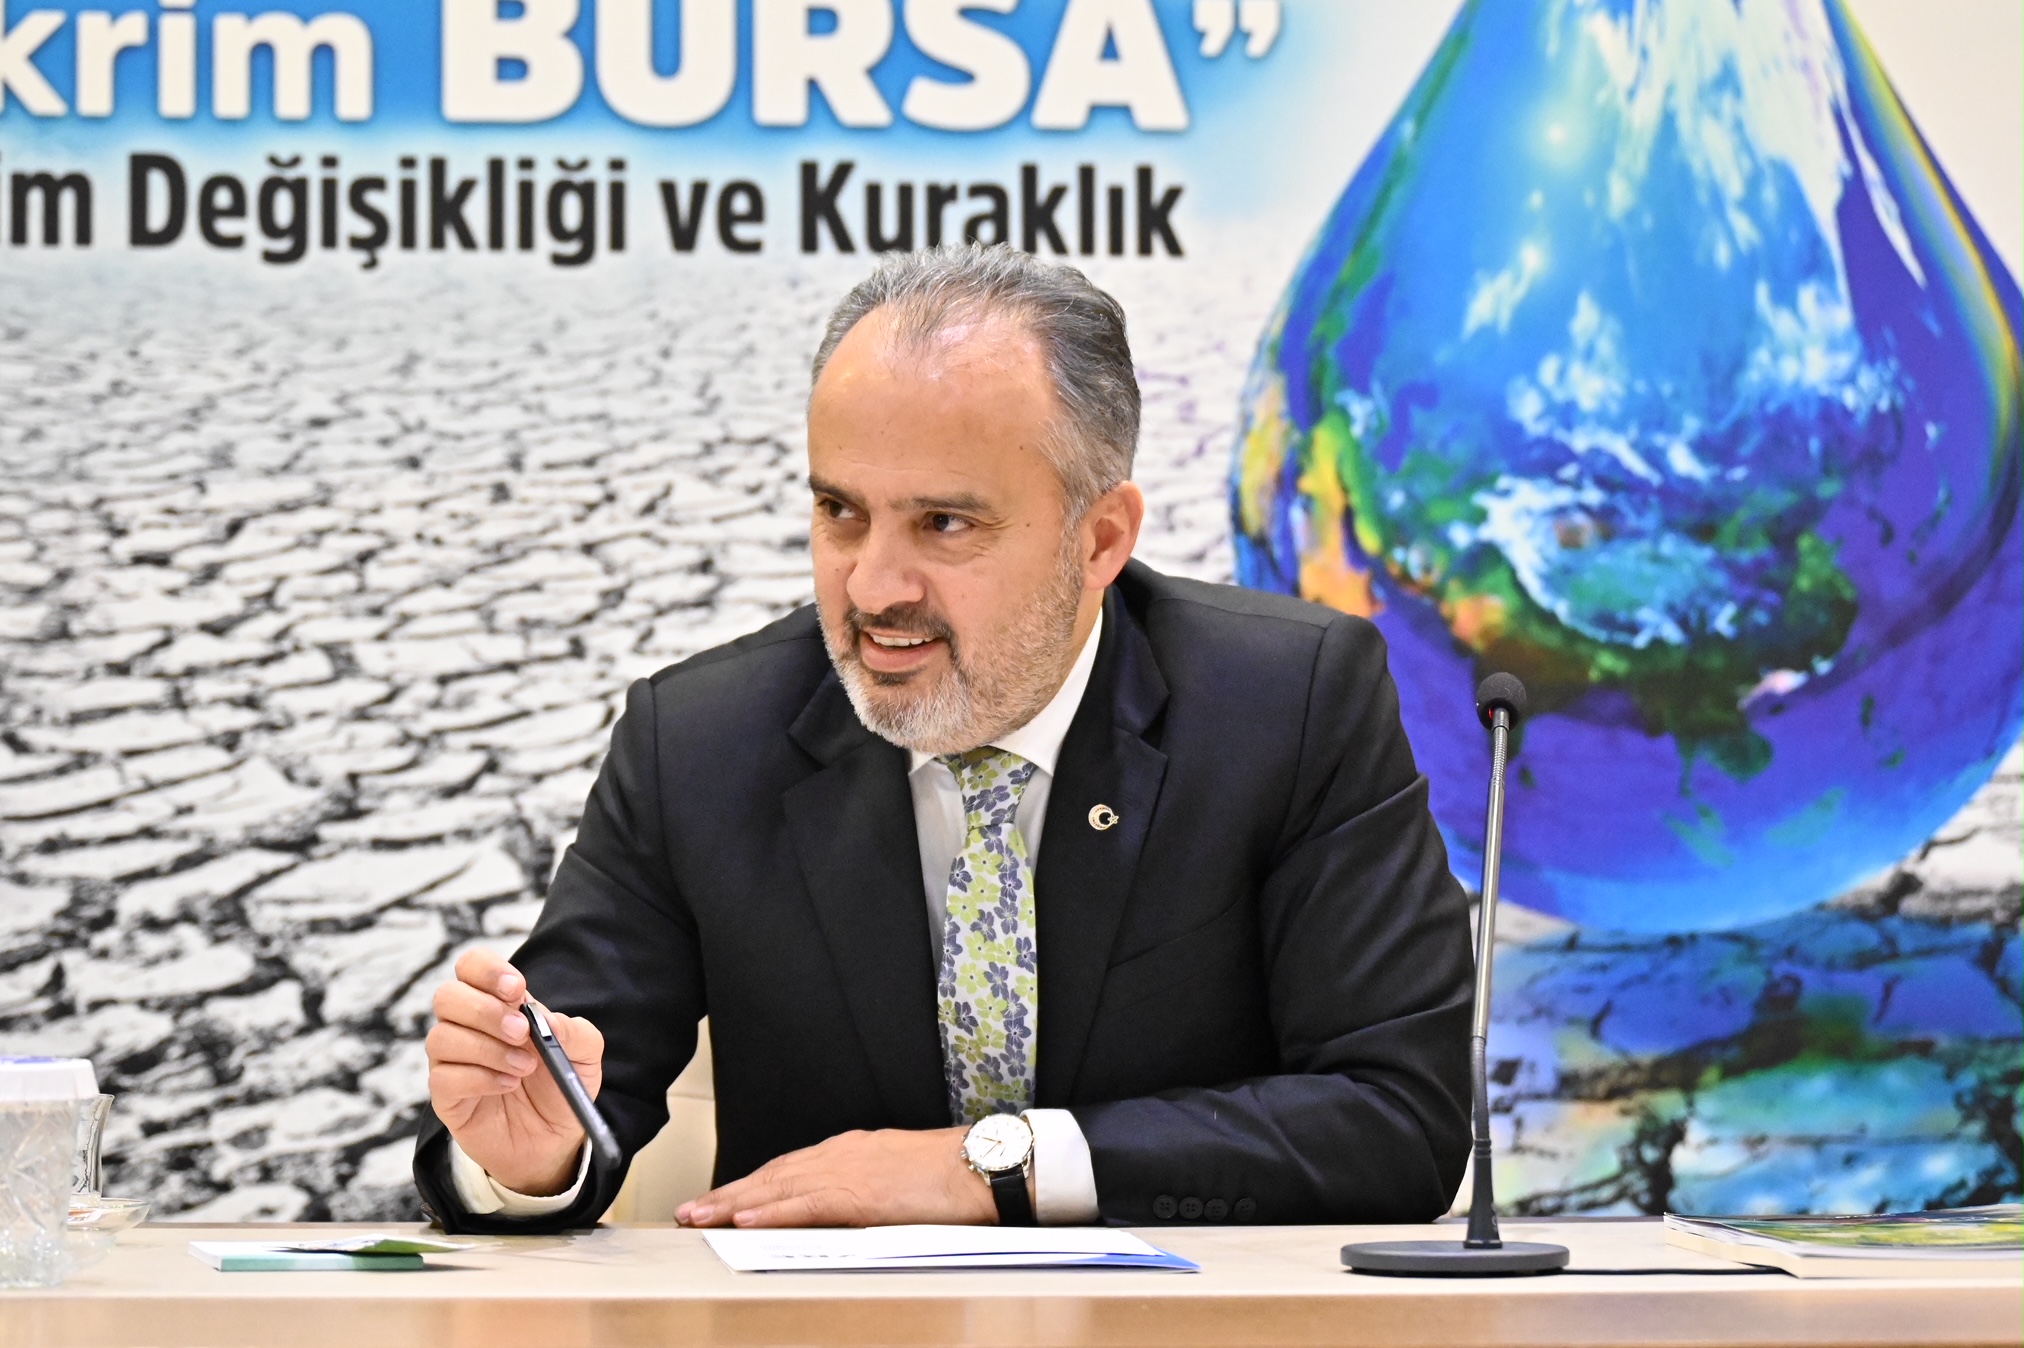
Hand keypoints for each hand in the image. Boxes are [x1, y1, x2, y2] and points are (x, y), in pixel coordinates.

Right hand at [426, 948, 604, 1196]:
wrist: (554, 1140)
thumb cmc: (562, 1086)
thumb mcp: (585, 1055)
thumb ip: (573, 1031)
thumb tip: (543, 1019)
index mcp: (499, 1003)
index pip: (472, 966)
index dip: (487, 970)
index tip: (516, 989)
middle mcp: (469, 1026)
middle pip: (447, 996)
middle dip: (485, 1011)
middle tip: (521, 1032)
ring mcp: (454, 1061)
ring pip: (442, 1037)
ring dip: (487, 1049)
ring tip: (524, 1068)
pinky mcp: (447, 1096)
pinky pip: (444, 1077)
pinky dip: (480, 1078)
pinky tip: (507, 1085)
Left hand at [676, 1127, 1008, 1227]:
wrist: (984, 1166)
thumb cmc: (953, 1177)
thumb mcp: (900, 1178)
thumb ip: (868, 1190)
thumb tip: (849, 1210)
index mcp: (853, 1152)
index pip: (789, 1169)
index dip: (751, 1184)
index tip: (720, 1199)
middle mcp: (842, 1154)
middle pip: (772, 1174)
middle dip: (727, 1193)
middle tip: (689, 1211)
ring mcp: (848, 1170)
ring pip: (777, 1186)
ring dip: (733, 1202)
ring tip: (698, 1217)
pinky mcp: (858, 1193)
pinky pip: (803, 1203)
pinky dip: (768, 1210)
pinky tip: (741, 1218)